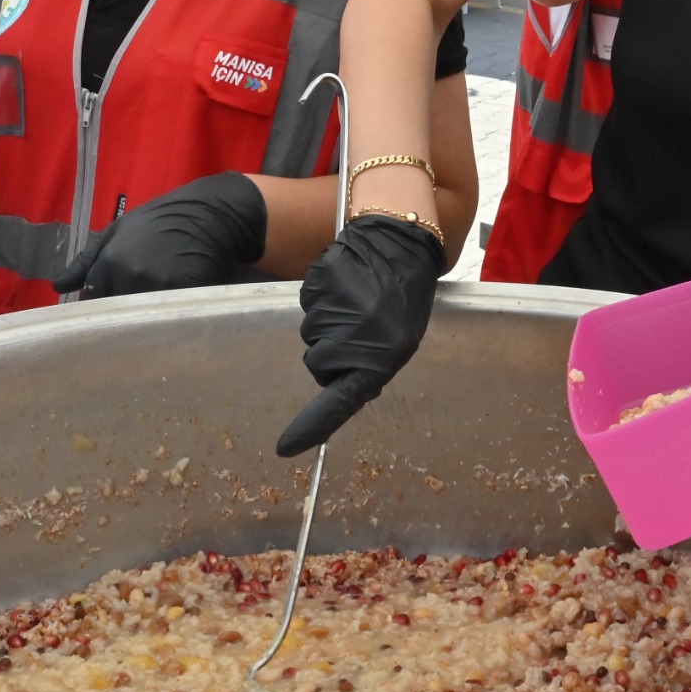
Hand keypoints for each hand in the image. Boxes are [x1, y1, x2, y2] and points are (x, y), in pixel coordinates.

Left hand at [54, 173, 267, 297]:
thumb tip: (57, 286)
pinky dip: (168, 315)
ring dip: (145, 317)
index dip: (101, 305)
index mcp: (109, 263)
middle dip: (122, 313)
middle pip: (117, 312)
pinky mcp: (183, 294)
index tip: (109, 307)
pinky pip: (168, 315)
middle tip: (133, 309)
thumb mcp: (116, 232)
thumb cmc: (158, 221)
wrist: (204, 213)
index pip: (94, 300)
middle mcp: (129, 276)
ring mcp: (157, 286)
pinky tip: (172, 308)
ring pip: (142, 318)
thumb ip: (86, 261)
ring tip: (152, 309)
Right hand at [276, 215, 444, 456]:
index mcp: (380, 358)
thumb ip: (373, 370)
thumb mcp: (401, 342)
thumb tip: (350, 393)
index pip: (340, 403)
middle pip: (317, 364)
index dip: (312, 426)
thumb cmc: (404, 297)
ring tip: (358, 301)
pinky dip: (324, 299)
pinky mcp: (318, 284)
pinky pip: (309, 304)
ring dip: (329, 323)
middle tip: (359, 329)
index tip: (286, 448)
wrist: (399, 244)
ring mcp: (333, 309)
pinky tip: (347, 285)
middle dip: (331, 353)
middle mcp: (353, 338)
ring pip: (312, 333)